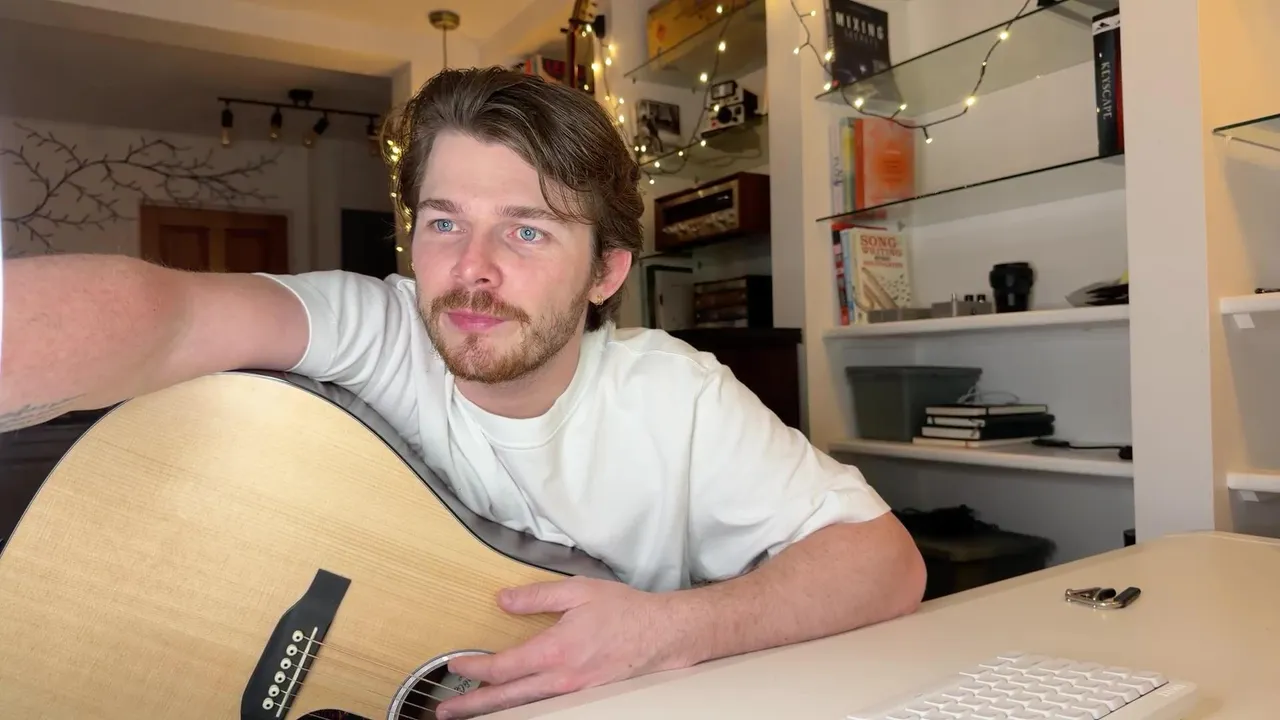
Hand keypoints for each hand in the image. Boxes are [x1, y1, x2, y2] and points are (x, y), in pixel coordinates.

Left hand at [434, 576, 690, 718]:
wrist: (663, 634)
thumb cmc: (624, 611)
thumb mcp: (579, 592)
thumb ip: (537, 598)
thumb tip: (502, 600)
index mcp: (555, 651)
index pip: (503, 666)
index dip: (474, 668)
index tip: (454, 664)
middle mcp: (560, 679)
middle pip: (506, 698)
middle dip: (472, 705)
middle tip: (445, 711)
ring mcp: (573, 693)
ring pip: (524, 706)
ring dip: (493, 710)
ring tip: (469, 713)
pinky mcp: (583, 696)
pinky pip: (544, 705)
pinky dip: (521, 707)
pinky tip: (511, 705)